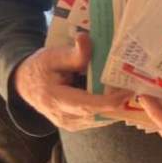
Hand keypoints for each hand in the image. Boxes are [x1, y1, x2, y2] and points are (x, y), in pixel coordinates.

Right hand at [12, 33, 130, 130]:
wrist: (26, 84)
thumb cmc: (41, 67)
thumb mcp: (53, 55)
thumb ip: (73, 53)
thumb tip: (85, 38)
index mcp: (55, 99)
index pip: (86, 105)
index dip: (109, 101)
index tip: (128, 91)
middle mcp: (63, 117)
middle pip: (97, 113)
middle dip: (118, 101)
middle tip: (135, 84)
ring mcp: (70, 124)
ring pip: (100, 118)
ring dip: (115, 104)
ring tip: (127, 86)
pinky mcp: (76, 124)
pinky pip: (97, 118)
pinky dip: (108, 106)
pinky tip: (117, 93)